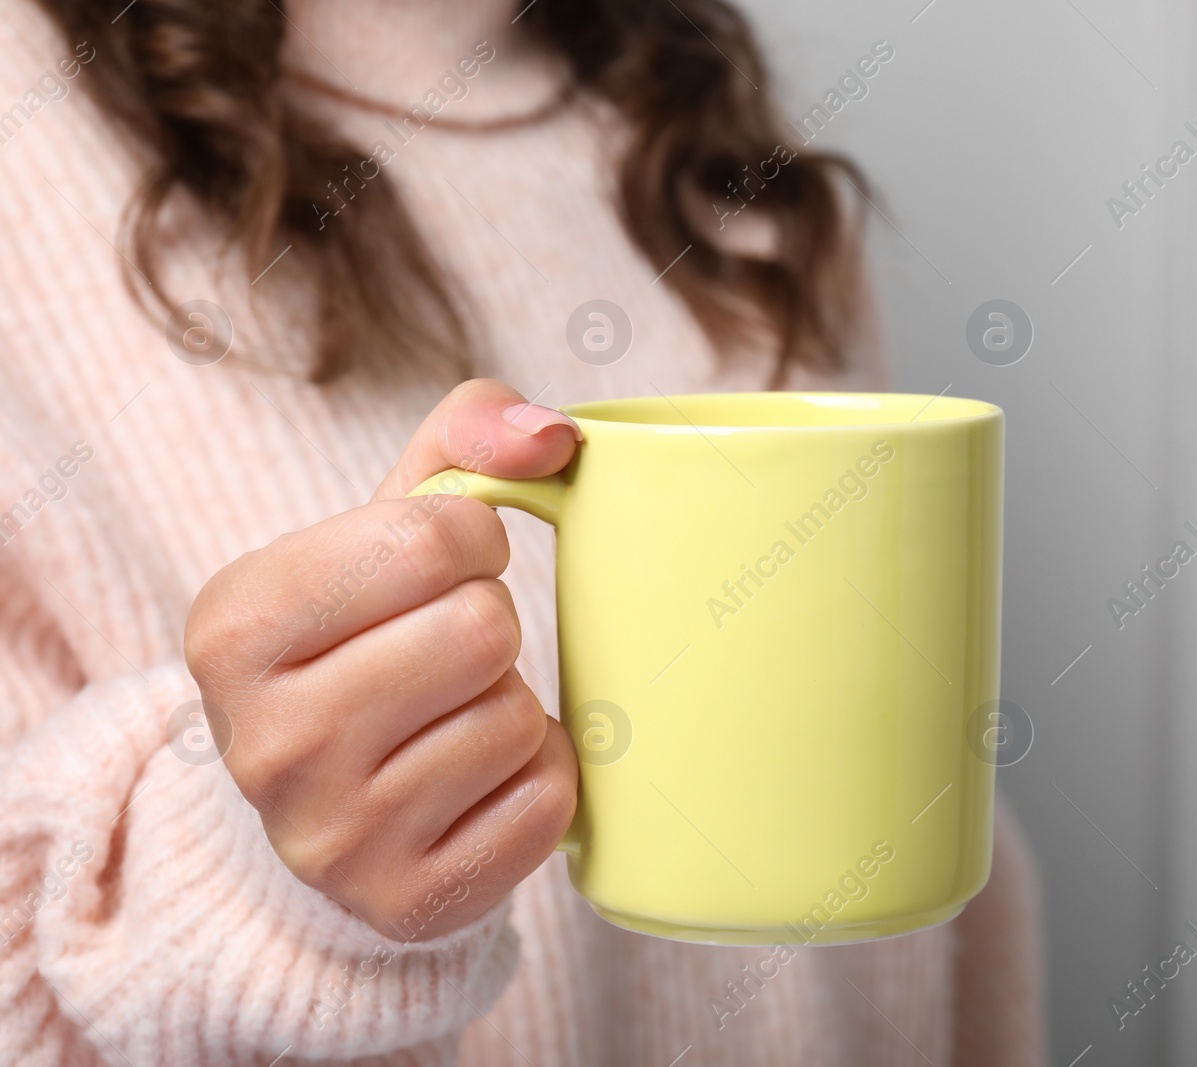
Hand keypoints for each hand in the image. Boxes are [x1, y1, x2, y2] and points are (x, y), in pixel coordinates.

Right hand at [185, 379, 580, 939]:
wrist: (332, 803)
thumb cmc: (370, 635)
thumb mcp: (383, 523)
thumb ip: (465, 435)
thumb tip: (555, 436)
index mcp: (233, 625)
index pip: (431, 536)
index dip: (472, 537)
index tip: (443, 566)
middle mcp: (263, 743)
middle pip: (481, 629)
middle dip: (487, 624)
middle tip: (445, 651)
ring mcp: (331, 839)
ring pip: (513, 717)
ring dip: (508, 703)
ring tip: (450, 716)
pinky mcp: (408, 902)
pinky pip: (547, 801)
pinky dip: (536, 777)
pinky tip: (478, 781)